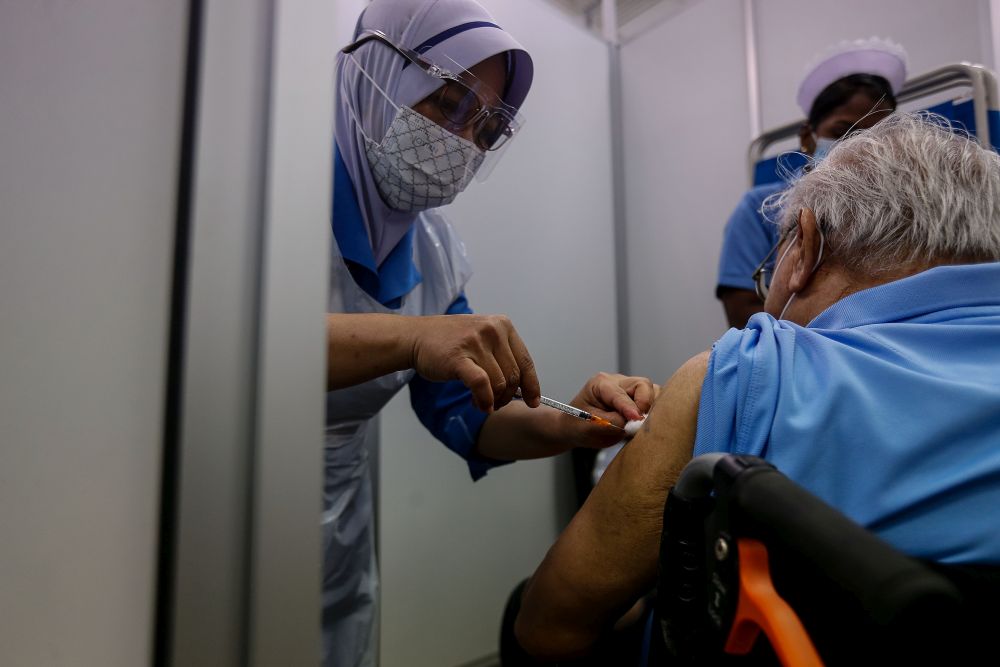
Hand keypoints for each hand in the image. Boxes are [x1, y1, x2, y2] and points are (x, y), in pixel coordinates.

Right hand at [407, 314, 540, 412]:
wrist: (416, 336)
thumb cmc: (450, 341)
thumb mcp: (483, 337)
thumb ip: (502, 355)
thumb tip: (523, 388)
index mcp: (503, 325)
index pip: (526, 361)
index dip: (531, 385)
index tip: (532, 401)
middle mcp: (492, 330)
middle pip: (513, 375)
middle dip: (507, 396)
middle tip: (495, 404)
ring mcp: (475, 342)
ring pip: (498, 383)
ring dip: (493, 400)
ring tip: (480, 402)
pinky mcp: (459, 357)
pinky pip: (482, 385)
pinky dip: (484, 400)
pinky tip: (480, 405)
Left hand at [567, 372, 657, 448]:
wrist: (575, 428)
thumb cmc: (578, 425)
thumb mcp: (591, 426)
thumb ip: (614, 423)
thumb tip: (636, 422)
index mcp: (601, 384)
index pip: (621, 394)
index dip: (630, 408)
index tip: (637, 420)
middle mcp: (617, 381)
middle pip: (643, 385)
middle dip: (645, 404)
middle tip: (640, 422)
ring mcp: (629, 388)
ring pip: (652, 391)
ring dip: (651, 407)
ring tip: (642, 423)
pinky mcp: (637, 398)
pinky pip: (653, 400)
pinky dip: (653, 411)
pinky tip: (644, 423)